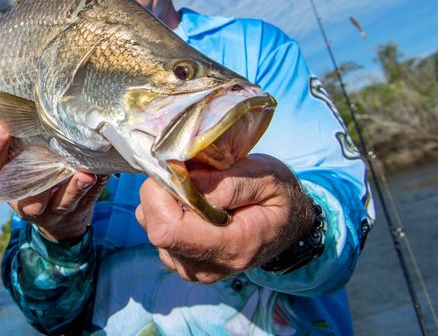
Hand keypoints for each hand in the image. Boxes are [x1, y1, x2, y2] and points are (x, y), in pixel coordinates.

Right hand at [0, 124, 107, 240]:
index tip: (3, 125)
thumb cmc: (39, 178)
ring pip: (61, 203)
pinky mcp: (75, 213)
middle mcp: (26, 201)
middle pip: (25, 196)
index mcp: (9, 183)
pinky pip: (85, 201)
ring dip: (74, 188)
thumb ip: (29, 141)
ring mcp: (52, 211)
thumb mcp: (26, 162)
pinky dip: (95, 188)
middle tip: (44, 155)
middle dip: (35, 181)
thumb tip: (41, 105)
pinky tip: (102, 174)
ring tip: (86, 174)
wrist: (60, 221)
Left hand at [134, 154, 314, 283]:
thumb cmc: (278, 199)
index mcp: (230, 248)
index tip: (176, 170)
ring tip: (197, 191)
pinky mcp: (181, 262)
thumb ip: (225, 182)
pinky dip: (166, 211)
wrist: (288, 228)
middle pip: (154, 226)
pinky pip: (156, 230)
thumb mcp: (264, 178)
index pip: (167, 229)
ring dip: (164, 200)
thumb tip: (183, 180)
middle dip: (162, 192)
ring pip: (150, 226)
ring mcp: (191, 268)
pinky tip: (192, 206)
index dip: (159, 195)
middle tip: (190, 175)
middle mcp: (205, 266)